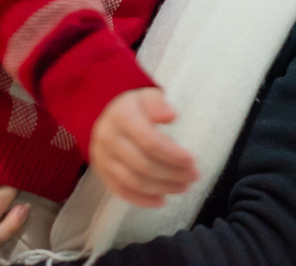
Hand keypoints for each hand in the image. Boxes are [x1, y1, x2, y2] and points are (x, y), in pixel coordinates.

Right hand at [90, 87, 198, 206]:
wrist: (108, 116)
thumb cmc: (135, 107)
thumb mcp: (147, 96)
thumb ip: (158, 103)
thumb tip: (171, 116)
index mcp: (121, 117)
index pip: (150, 141)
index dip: (173, 154)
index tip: (192, 160)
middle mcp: (108, 139)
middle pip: (143, 164)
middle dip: (172, 174)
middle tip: (193, 176)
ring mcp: (102, 158)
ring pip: (133, 181)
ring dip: (161, 188)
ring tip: (183, 187)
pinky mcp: (102, 173)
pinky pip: (121, 191)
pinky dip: (142, 199)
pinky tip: (161, 200)